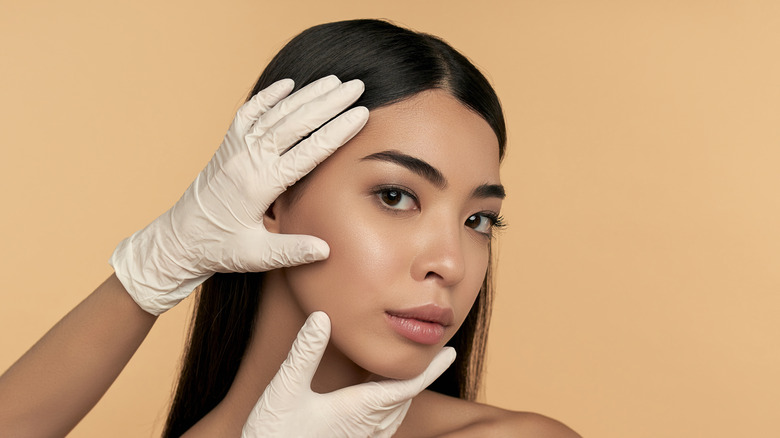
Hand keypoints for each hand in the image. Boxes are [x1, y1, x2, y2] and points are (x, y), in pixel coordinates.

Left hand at [110, 76, 368, 314]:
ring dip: (306, 95)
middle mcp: (248, 159)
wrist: (177, 241)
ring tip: (334, 81)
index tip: (361, 114)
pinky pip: (249, 113)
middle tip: (357, 86)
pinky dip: (269, 96)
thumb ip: (291, 251)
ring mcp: (235, 149)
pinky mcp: (227, 146)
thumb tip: (325, 249)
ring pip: (276, 113)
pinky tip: (289, 84)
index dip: (337, 131)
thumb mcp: (256, 256)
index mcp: (260, 184)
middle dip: (329, 103)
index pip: (308, 151)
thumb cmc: (218, 249)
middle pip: (296, 122)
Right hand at [241, 312, 456, 437]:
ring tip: (412, 371)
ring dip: (406, 390)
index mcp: (359, 409)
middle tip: (436, 355)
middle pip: (405, 398)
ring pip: (395, 412)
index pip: (406, 386)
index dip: (430, 368)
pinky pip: (383, 424)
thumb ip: (305, 352)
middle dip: (421, 375)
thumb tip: (322, 317)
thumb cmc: (274, 432)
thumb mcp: (286, 388)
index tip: (449, 353)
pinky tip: (380, 396)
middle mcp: (367, 427)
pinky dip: (391, 404)